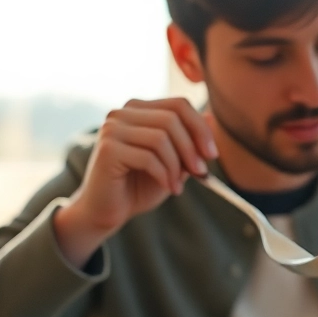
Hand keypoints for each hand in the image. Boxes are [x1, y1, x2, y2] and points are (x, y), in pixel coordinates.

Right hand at [54, 98, 218, 267]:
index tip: (212, 154)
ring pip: (161, 137)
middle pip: (172, 118)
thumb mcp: (172, 162)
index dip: (200, 128)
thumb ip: (188, 142)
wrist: (105, 211)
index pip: (178, 105)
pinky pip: (148, 157)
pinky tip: (168, 188)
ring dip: (177, 166)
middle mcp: (122, 113)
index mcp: (138, 109)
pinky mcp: (107, 149)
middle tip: (202, 173)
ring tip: (178, 186)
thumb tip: (211, 118)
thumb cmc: (138, 186)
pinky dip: (164, 175)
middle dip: (192, 148)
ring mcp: (112, 129)